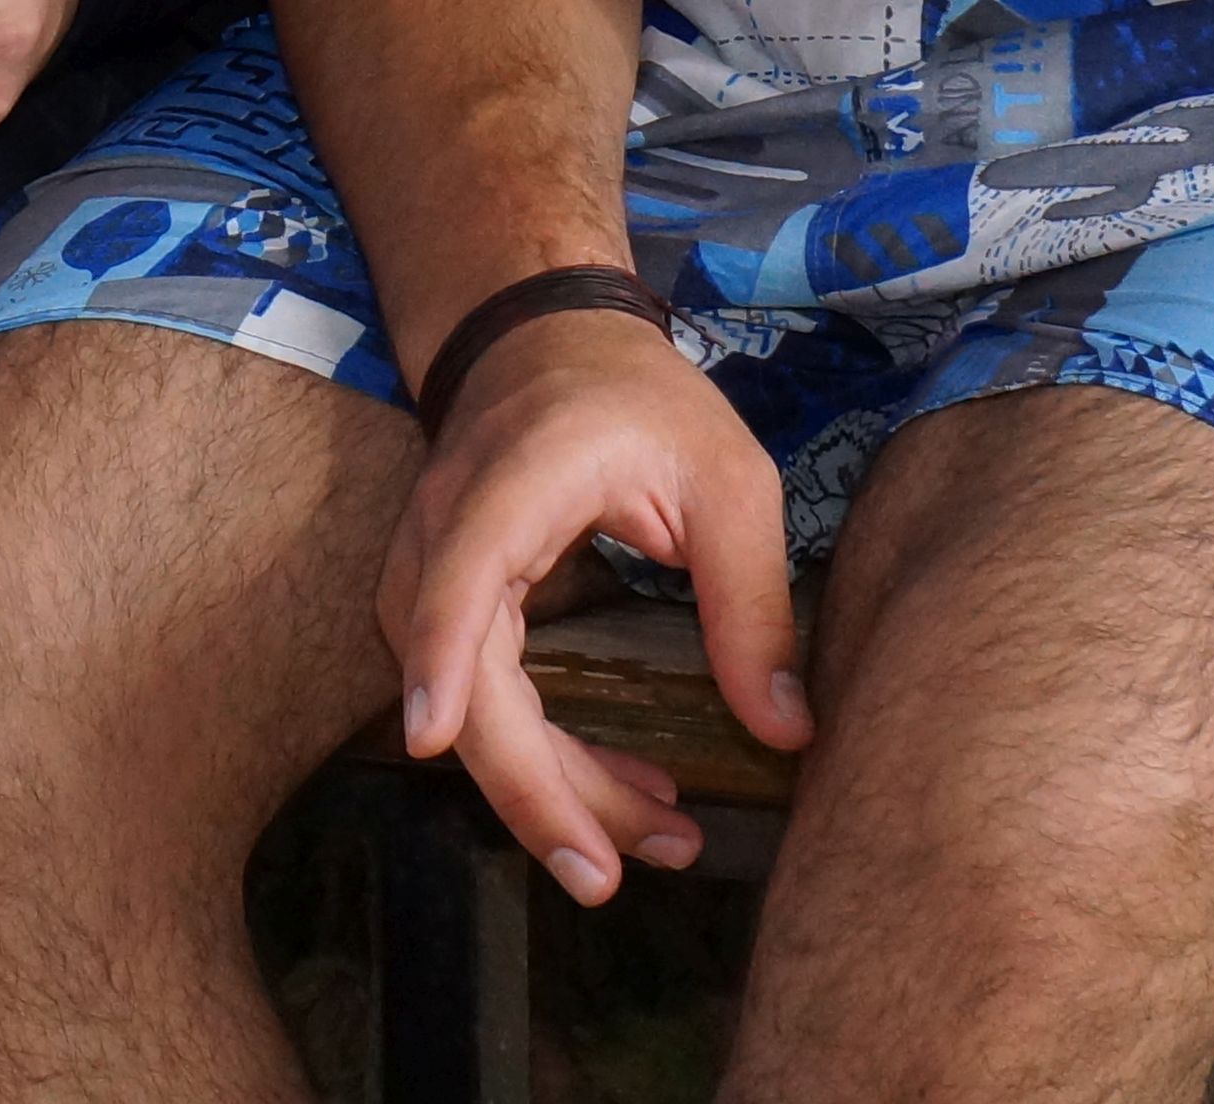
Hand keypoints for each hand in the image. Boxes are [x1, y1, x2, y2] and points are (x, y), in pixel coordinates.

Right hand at [381, 309, 809, 903]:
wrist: (544, 339)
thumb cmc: (638, 398)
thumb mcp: (727, 479)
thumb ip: (750, 603)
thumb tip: (783, 732)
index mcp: (515, 480)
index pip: (459, 574)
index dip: (443, 655)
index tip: (430, 736)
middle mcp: (448, 527)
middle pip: (460, 676)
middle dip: (528, 786)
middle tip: (611, 875)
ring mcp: (431, 566)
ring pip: (462, 703)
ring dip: (543, 785)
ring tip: (654, 838)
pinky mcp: (444, 601)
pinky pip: (475, 696)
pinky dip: (538, 756)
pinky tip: (618, 791)